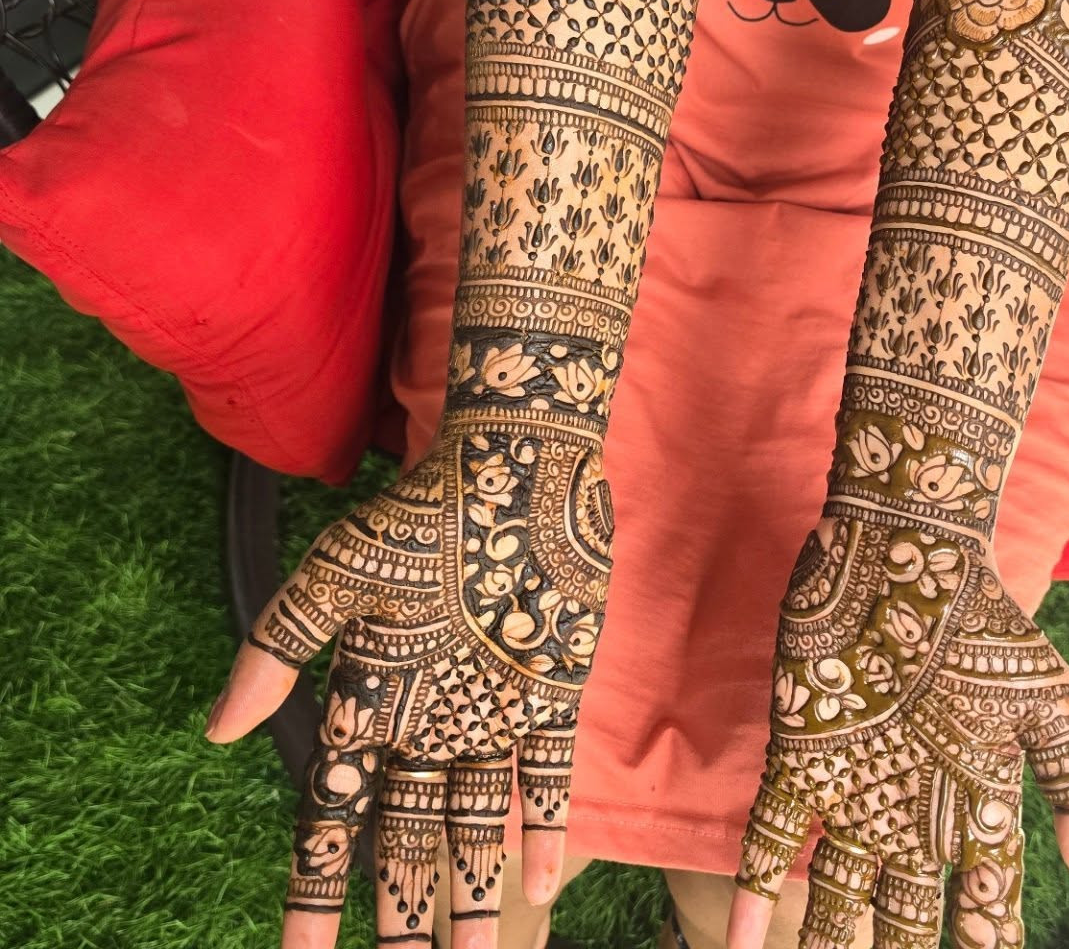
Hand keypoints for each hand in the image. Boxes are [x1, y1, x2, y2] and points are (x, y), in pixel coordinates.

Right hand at [206, 419, 612, 947]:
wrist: (517, 467)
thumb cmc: (420, 515)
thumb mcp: (338, 575)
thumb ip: (279, 649)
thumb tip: (217, 735)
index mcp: (370, 698)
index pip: (334, 816)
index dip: (316, 890)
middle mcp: (427, 722)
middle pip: (407, 842)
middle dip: (403, 917)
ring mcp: (491, 712)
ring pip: (474, 827)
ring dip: (473, 897)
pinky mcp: (549, 694)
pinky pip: (544, 778)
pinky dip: (542, 830)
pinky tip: (541, 888)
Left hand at [729, 514, 1068, 948]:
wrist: (908, 550)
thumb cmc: (985, 622)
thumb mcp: (1052, 702)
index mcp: (974, 803)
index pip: (985, 907)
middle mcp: (912, 811)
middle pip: (905, 921)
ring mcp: (853, 787)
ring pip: (837, 896)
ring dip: (824, 948)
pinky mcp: (801, 755)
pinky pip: (774, 838)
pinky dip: (757, 893)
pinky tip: (745, 945)